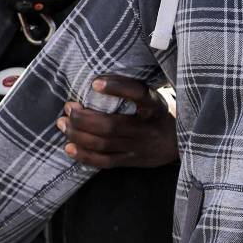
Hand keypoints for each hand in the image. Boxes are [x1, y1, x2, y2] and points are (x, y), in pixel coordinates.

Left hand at [57, 76, 176, 167]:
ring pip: (103, 143)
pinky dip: (84, 155)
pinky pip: (104, 162)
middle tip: (69, 107)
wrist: (180, 144)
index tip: (95, 82)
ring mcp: (138, 147)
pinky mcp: (131, 161)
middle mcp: (146, 129)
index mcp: (155, 107)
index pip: (139, 95)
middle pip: (111, 125)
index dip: (118, 88)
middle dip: (83, 117)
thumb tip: (98, 81)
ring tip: (63, 124)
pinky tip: (69, 147)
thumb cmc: (159, 115)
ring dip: (78, 134)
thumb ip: (134, 93)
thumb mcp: (155, 99)